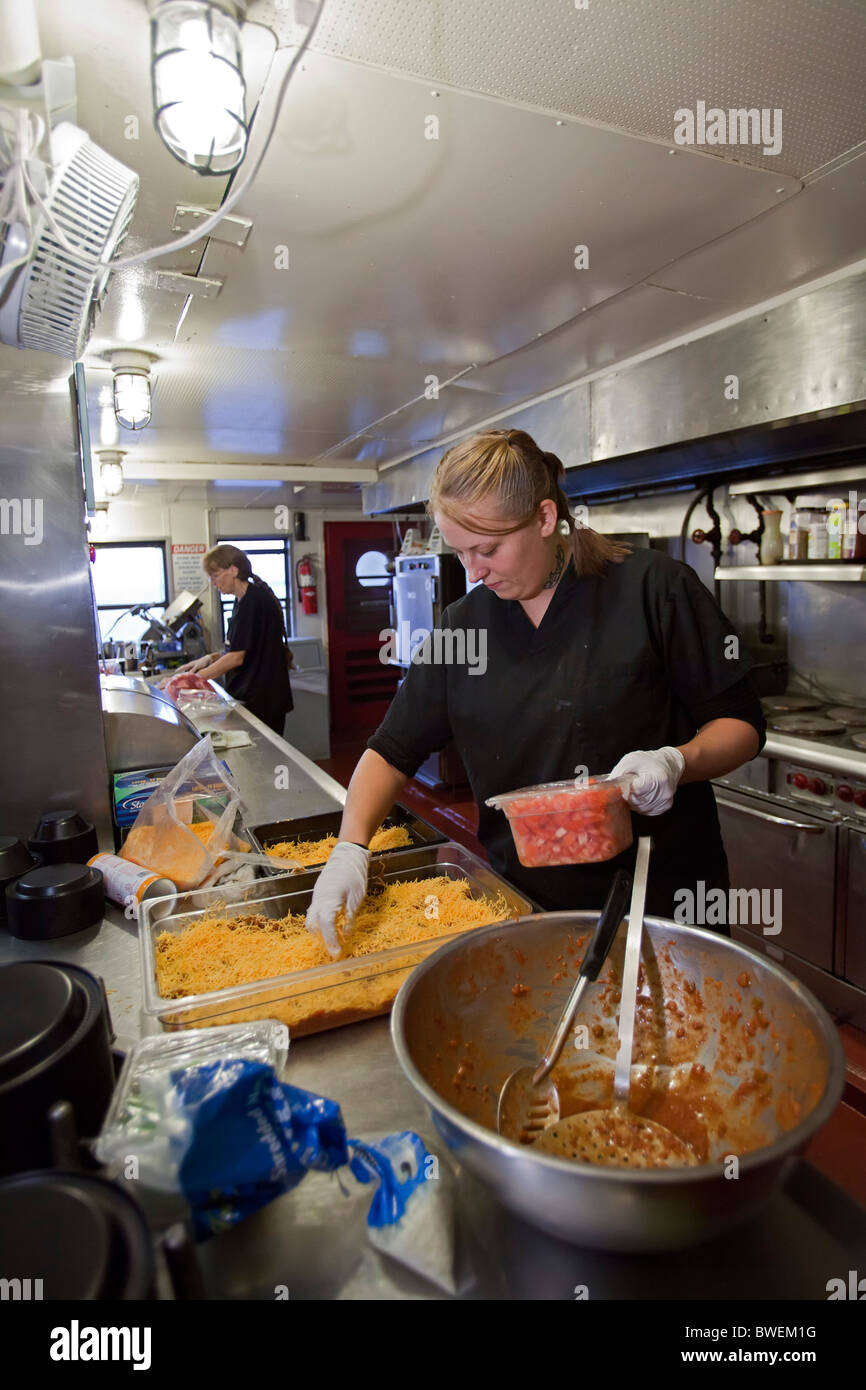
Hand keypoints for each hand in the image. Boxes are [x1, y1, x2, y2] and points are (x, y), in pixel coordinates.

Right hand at [304, 842, 369, 957]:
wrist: (347, 854)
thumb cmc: (354, 874)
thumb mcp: (357, 897)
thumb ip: (350, 916)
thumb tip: (346, 934)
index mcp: (329, 900)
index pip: (327, 926)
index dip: (331, 941)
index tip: (336, 953)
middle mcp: (319, 899)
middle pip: (313, 925)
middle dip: (321, 939)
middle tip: (333, 949)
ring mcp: (317, 896)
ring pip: (313, 918)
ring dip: (320, 930)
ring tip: (333, 940)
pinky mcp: (319, 893)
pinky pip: (316, 911)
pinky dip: (321, 921)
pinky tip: (331, 925)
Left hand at [608, 746, 684, 815]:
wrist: (669, 764)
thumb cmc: (649, 760)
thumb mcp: (631, 760)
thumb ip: (618, 773)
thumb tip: (605, 787)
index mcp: (658, 778)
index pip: (635, 791)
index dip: (624, 790)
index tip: (618, 787)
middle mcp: (664, 792)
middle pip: (636, 801)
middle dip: (627, 795)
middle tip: (625, 786)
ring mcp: (665, 801)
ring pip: (639, 808)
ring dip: (632, 801)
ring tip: (635, 788)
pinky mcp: (664, 807)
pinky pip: (645, 811)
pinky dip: (639, 805)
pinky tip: (641, 794)